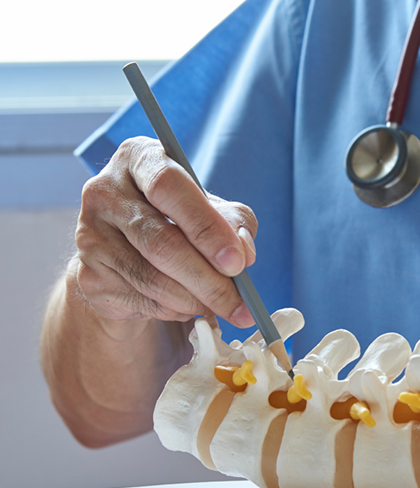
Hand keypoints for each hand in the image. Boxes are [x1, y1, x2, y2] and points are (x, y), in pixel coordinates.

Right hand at [74, 136, 256, 330]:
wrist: (131, 252)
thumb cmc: (180, 220)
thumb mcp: (213, 210)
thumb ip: (235, 223)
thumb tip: (244, 252)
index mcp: (138, 159)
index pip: (167, 186)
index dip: (206, 227)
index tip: (237, 262)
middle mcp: (104, 192)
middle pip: (161, 242)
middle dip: (209, 279)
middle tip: (239, 303)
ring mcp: (89, 235)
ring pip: (152, 278)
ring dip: (196, 300)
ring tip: (223, 307)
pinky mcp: (88, 276)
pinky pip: (141, 300)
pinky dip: (176, 310)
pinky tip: (190, 306)